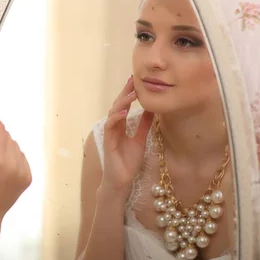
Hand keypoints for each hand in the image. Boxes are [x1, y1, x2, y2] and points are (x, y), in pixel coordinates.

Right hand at [101, 76, 153, 192]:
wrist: (121, 180)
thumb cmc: (128, 162)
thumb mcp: (140, 140)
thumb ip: (143, 126)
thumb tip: (152, 110)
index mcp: (121, 125)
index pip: (124, 105)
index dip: (129, 93)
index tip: (136, 81)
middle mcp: (114, 127)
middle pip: (117, 105)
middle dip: (125, 92)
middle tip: (133, 80)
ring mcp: (110, 133)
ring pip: (113, 113)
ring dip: (122, 103)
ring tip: (132, 94)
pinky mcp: (108, 142)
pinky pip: (110, 126)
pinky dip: (116, 118)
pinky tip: (124, 112)